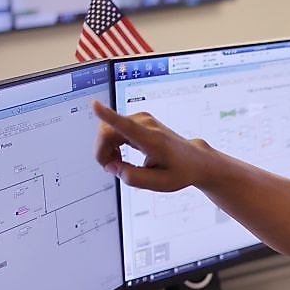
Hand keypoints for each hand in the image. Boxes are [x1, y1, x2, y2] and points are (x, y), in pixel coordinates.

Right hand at [92, 101, 213, 191]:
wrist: (195, 160)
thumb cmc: (180, 171)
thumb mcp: (159, 184)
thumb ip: (133, 178)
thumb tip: (111, 166)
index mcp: (153, 140)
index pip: (127, 126)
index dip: (108, 116)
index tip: (95, 105)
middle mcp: (146, 124)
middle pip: (107, 132)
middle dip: (102, 152)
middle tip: (114, 168)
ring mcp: (142, 119)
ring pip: (107, 130)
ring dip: (107, 149)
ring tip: (121, 164)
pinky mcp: (138, 119)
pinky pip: (113, 128)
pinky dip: (112, 144)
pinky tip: (121, 156)